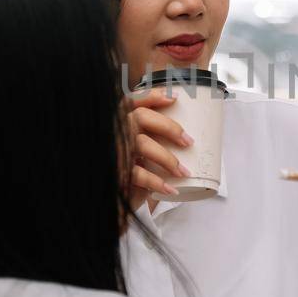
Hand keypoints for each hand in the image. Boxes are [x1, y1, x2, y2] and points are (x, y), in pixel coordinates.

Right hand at [125, 90, 191, 210]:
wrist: (109, 201)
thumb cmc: (127, 174)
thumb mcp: (135, 153)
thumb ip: (148, 139)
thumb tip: (183, 135)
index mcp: (117, 123)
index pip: (130, 101)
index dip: (151, 95)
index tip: (174, 98)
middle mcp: (114, 132)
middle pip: (141, 117)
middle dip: (169, 127)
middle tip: (188, 141)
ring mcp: (114, 151)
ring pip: (142, 144)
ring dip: (168, 158)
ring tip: (183, 172)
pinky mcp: (115, 172)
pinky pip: (138, 174)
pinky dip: (157, 182)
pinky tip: (170, 189)